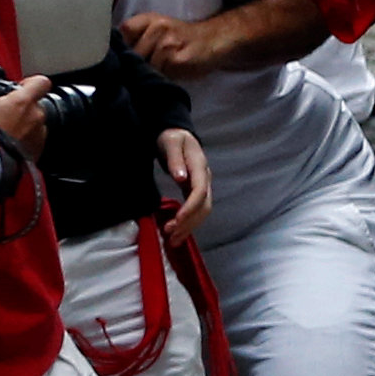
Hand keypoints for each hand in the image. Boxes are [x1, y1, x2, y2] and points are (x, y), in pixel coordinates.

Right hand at [0, 77, 46, 157]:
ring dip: (25, 124)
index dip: (32, 83)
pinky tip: (11, 141)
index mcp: (24, 101)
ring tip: (7, 130)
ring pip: (36, 123)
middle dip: (23, 108)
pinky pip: (36, 139)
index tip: (22, 88)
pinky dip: (26, 139)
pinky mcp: (39, 148)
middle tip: (6, 114)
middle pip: (36, 105)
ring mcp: (40, 132)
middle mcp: (36, 115)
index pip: (41, 82)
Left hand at [118, 11, 217, 81]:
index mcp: (149, 18)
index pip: (124, 32)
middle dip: (136, 65)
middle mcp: (158, 27)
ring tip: (160, 73)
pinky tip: (170, 75)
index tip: (125, 58)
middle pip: (133, 54)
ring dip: (150, 74)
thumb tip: (115, 57)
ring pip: (146, 66)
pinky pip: (161, 74)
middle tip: (143, 70)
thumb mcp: (158, 29)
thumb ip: (138, 37)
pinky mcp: (179, 60)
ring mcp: (169, 44)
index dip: (122, 48)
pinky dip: (163, 78)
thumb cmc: (182, 38)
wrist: (215, 40)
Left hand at [156, 128, 209, 245]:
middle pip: (204, 206)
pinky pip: (196, 210)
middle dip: (189, 222)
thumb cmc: (172, 137)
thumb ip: (175, 160)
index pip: (200, 192)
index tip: (176, 220)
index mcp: (200, 168)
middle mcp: (204, 179)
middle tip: (170, 234)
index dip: (190, 208)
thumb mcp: (171, 142)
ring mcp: (202, 186)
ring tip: (172, 240)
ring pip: (202, 211)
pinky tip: (177, 233)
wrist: (177, 134)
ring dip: (189, 227)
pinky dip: (188, 223)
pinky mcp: (195, 191)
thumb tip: (181, 178)